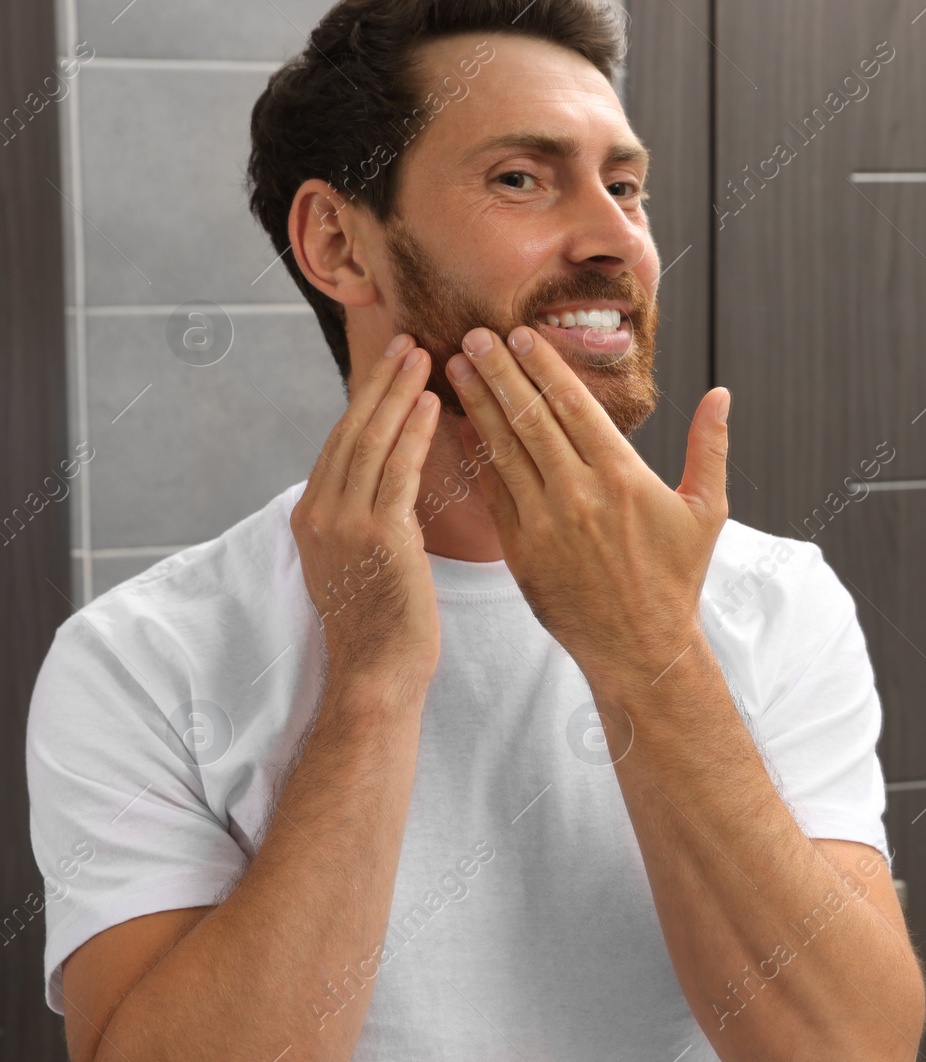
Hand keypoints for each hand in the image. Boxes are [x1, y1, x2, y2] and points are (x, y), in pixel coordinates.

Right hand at [291, 335, 442, 688]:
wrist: (377, 675)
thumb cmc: (385, 624)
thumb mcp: (366, 559)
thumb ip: (371, 515)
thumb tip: (394, 478)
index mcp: (312, 516)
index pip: (341, 442)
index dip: (367, 400)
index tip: (391, 364)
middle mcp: (320, 513)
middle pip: (351, 431)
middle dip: (380, 383)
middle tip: (408, 341)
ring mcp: (344, 524)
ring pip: (371, 442)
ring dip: (398, 395)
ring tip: (424, 356)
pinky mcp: (377, 538)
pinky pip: (397, 472)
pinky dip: (413, 433)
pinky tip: (433, 404)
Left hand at [444, 325, 729, 694]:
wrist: (640, 647)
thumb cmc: (676, 577)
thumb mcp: (706, 511)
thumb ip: (710, 448)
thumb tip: (721, 394)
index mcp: (623, 476)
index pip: (574, 405)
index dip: (542, 366)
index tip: (519, 335)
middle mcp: (580, 493)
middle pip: (531, 417)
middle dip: (499, 372)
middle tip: (474, 335)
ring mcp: (545, 522)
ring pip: (504, 448)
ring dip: (477, 403)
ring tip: (456, 368)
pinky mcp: (520, 550)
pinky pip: (492, 492)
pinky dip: (474, 455)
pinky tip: (460, 425)